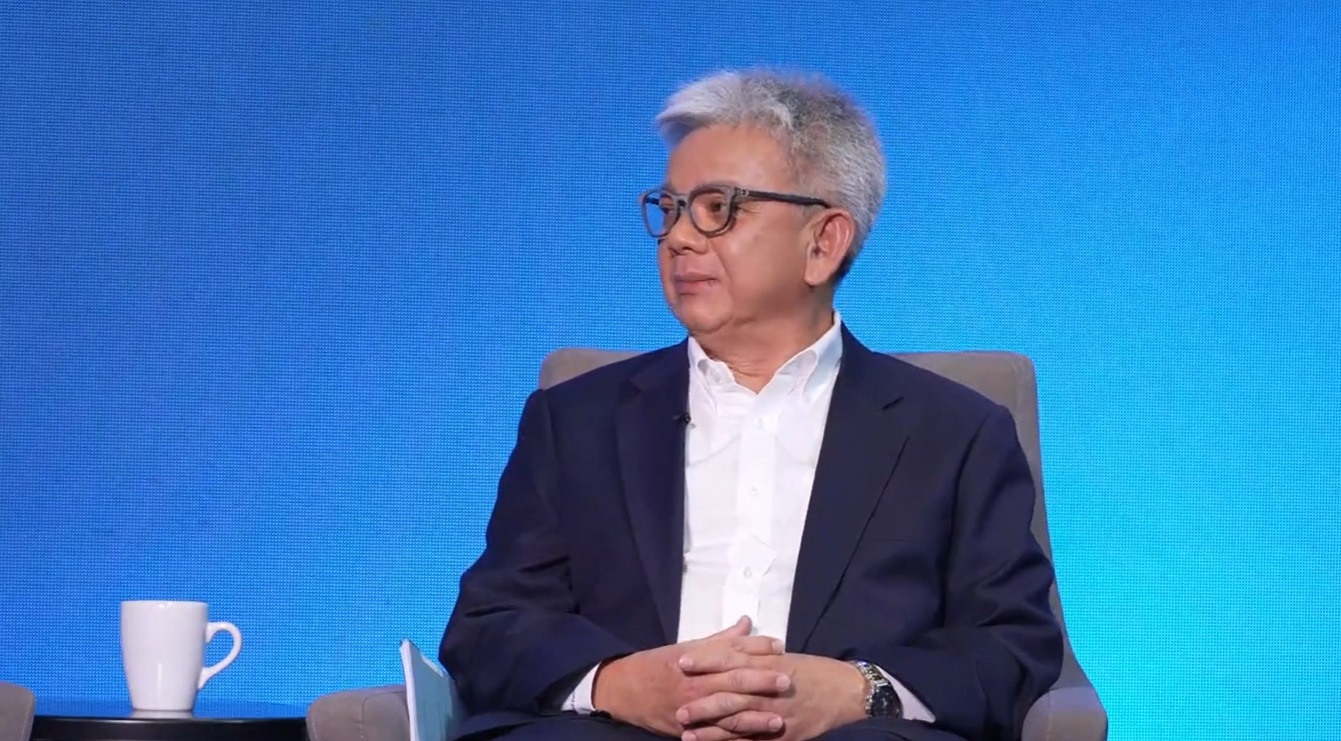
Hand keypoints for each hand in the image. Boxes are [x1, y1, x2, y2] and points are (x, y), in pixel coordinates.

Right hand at [593, 616, 788, 737]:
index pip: (731, 650)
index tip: (780, 645)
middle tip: (787, 679)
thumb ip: (720, 639)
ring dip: (754, 717)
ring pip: (727, 713)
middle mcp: (695, 683)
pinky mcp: (687, 729)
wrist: (624, 689)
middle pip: (733, 681)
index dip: (757, 647)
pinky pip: (715, 736)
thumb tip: (746, 623)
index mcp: (696, 659)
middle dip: (761, 681)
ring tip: (779, 718)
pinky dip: (735, 739)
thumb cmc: (658, 664)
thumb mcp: (686, 647)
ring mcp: (692, 708)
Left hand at [676, 653, 867, 740]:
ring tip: (686, 731)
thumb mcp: (784, 655)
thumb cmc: (813, 671)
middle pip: (731, 694)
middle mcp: (771, 689)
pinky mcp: (783, 734)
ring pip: (739, 721)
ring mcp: (777, 714)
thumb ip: (756, 647)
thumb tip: (736, 630)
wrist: (846, 691)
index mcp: (769, 664)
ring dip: (711, 728)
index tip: (682, 661)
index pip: (732, 659)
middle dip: (702, 700)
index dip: (707, 660)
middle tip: (676, 705)